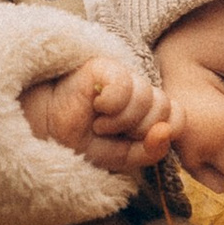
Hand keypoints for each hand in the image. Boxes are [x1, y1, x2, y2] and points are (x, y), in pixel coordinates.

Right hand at [20, 54, 176, 172]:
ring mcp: (122, 75)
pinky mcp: (103, 67)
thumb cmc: (82, 142)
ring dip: (120, 121)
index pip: (178, 115)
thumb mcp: (123, 157)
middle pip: (165, 108)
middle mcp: (138, 88)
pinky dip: (111, 104)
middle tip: (110, 131)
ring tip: (98, 123)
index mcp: (148, 107)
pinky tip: (95, 107)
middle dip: (138, 129)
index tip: (133, 140)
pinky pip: (125, 85)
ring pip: (147, 99)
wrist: (44, 131)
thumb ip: (151, 151)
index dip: (162, 131)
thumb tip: (165, 132)